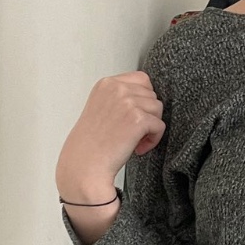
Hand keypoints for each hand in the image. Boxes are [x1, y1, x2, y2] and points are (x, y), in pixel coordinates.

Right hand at [56, 71, 165, 200]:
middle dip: (147, 114)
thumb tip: (148, 96)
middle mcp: (116, 88)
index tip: (133, 116)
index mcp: (106, 83)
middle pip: (152, 95)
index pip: (142, 79)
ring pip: (158, 109)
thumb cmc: (92, 143)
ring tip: (135, 140)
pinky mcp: (138, 119)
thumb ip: (120, 97)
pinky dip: (153, 140)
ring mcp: (127, 102)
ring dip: (151, 127)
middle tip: (132, 132)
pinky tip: (138, 148)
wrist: (85, 165)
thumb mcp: (101, 108)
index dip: (143, 99)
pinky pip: (160, 126)